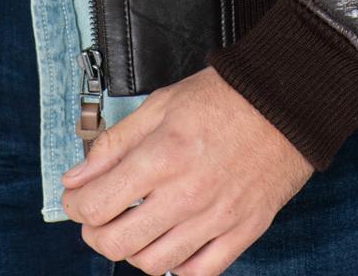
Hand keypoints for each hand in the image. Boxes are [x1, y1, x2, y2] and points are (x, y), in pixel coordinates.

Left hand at [59, 65, 314, 273]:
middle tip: (96, 219)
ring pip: (154, 264)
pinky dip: (177, 267)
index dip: (75, 206)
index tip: (76, 198)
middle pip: (118, 243)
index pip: (97, 204)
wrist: (282, 103)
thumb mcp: (158, 105)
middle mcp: (185, 194)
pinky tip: (170, 245)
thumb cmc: (222, 98)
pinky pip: (199, 273)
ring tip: (132, 229)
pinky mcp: (241, 232)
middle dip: (95, 234)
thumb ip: (113, 144)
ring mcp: (215, 219)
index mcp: (161, 156)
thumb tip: (76, 177)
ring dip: (132, 251)